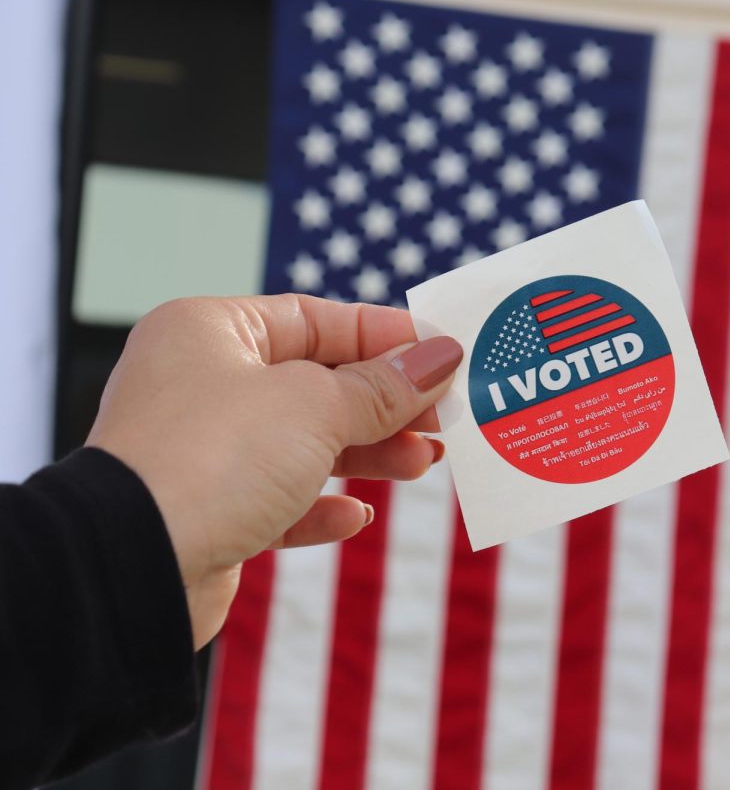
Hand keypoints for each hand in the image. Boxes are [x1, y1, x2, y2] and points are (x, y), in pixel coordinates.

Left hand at [85, 294, 462, 648]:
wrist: (130, 566)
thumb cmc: (213, 459)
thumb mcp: (315, 407)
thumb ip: (383, 386)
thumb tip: (441, 358)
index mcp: (210, 332)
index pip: (315, 319)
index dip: (384, 337)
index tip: (442, 355)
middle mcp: (201, 384)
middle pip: (315, 382)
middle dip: (384, 403)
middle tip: (441, 419)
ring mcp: (202, 451)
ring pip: (303, 443)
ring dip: (367, 454)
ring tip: (421, 464)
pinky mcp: (207, 513)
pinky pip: (278, 501)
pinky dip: (320, 506)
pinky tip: (355, 517)